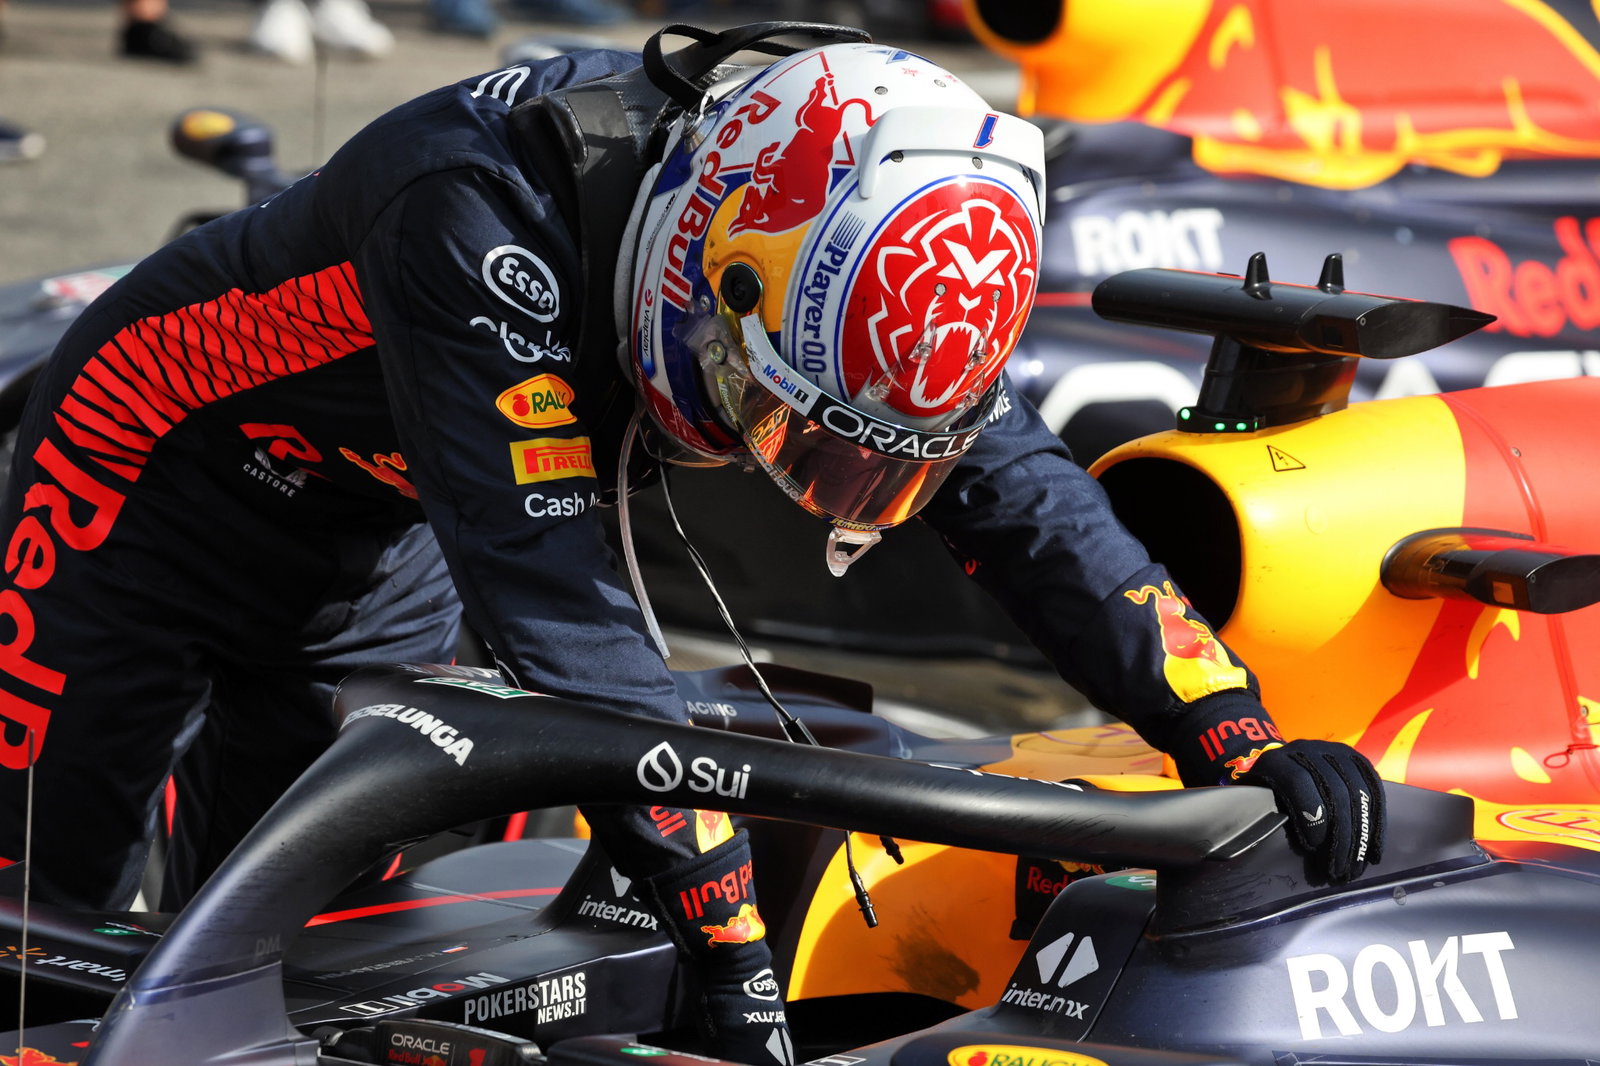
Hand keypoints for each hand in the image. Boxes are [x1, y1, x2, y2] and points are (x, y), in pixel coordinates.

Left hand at [1232, 740, 1384, 883]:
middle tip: (1339, 870)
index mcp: (1277, 758)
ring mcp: (1335, 751)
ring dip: (1362, 836)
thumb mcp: (1251, 799)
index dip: (1310, 816)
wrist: (1280, 762)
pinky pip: (1374, 791)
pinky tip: (1374, 850)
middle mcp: (1308, 749)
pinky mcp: (1356, 759)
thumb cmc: (1261, 793)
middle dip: (1342, 837)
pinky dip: (1377, 823)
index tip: (1313, 847)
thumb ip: (1256, 814)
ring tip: (1355, 867)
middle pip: (1335, 792)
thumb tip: (1255, 841)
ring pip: (1358, 794)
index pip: (1300, 783)